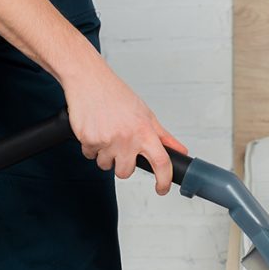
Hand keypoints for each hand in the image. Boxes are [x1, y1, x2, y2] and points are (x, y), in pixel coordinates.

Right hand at [64, 64, 188, 195]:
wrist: (90, 81)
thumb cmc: (117, 95)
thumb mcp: (145, 114)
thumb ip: (163, 136)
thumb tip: (180, 151)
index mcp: (145, 131)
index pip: (161, 162)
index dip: (164, 180)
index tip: (162, 188)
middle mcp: (127, 138)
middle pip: (125, 172)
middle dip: (123, 164)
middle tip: (121, 146)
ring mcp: (106, 140)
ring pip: (106, 165)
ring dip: (106, 155)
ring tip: (106, 133)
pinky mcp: (88, 140)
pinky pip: (90, 155)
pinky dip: (91, 146)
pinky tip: (95, 129)